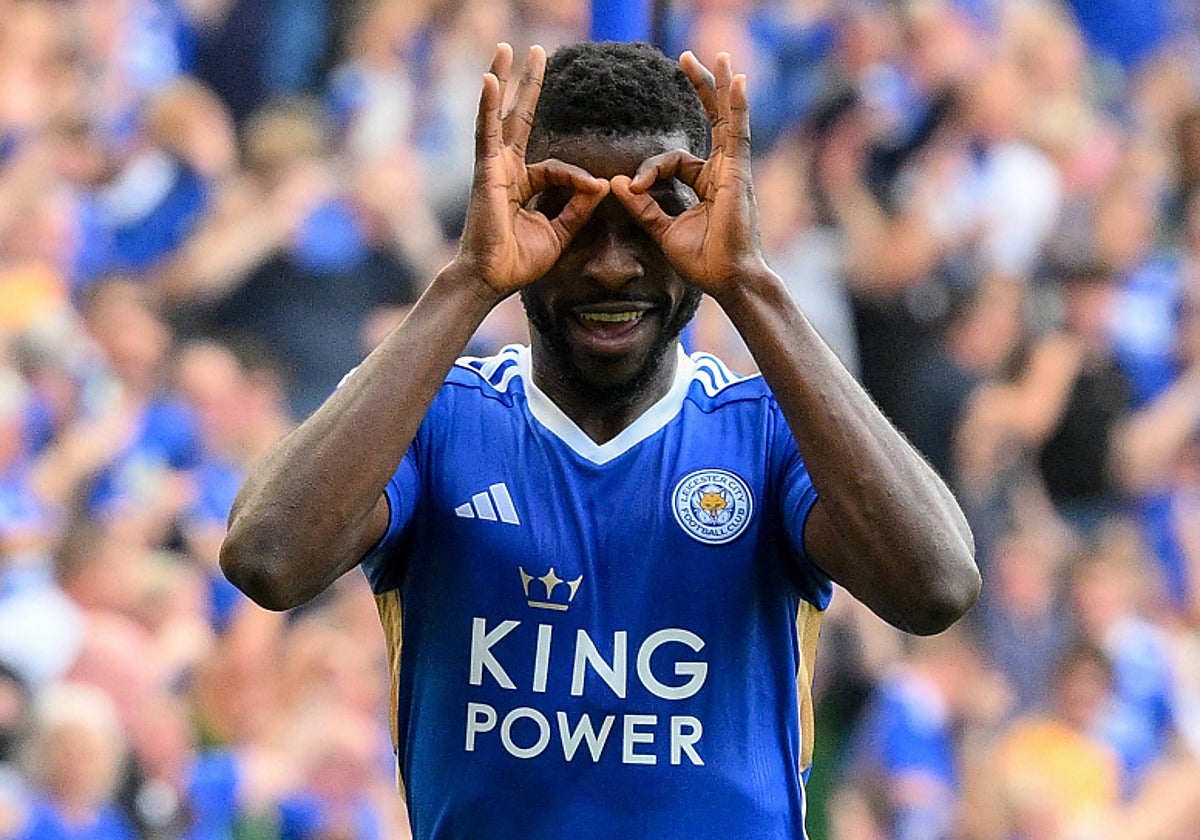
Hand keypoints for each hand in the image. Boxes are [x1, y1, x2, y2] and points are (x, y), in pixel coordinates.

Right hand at [454, 43, 609, 297]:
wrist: (493, 279)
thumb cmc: (518, 261)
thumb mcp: (558, 233)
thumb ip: (578, 208)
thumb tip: (602, 185)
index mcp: (522, 184)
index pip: (555, 167)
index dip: (577, 178)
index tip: (595, 190)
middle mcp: (505, 169)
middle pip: (519, 118)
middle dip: (528, 85)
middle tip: (535, 52)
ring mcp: (493, 167)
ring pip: (500, 115)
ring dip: (504, 80)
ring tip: (507, 48)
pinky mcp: (484, 171)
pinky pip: (487, 132)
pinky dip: (487, 105)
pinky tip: (490, 78)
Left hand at [610, 52, 768, 296]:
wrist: (727, 280)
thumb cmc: (703, 261)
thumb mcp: (663, 230)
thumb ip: (643, 206)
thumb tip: (615, 184)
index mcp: (706, 183)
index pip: (674, 160)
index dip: (649, 170)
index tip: (633, 187)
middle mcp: (723, 171)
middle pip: (712, 121)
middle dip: (701, 90)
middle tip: (687, 58)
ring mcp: (734, 170)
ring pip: (727, 120)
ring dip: (721, 87)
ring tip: (720, 57)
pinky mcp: (739, 174)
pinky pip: (738, 133)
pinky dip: (738, 107)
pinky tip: (737, 81)